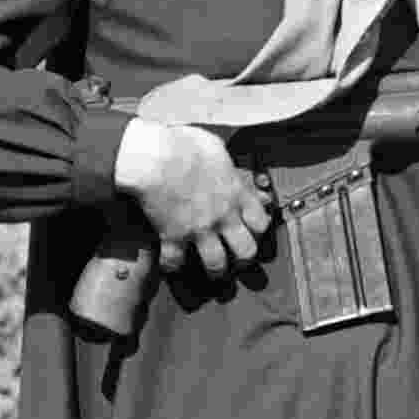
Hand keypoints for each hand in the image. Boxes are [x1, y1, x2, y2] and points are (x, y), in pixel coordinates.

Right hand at [114, 119, 272, 276]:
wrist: (156, 157)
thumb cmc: (186, 145)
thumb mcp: (216, 147)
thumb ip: (227, 166)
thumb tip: (233, 170)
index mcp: (236, 193)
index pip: (261, 222)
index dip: (258, 230)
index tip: (251, 231)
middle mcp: (223, 216)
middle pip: (246, 250)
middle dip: (243, 258)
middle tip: (236, 258)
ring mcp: (199, 229)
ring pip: (217, 264)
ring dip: (215, 270)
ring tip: (213, 274)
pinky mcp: (173, 237)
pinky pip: (175, 262)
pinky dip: (172, 265)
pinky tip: (171, 264)